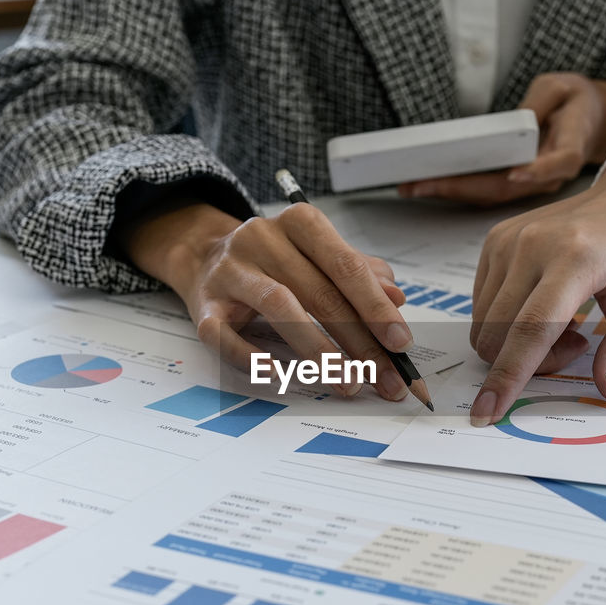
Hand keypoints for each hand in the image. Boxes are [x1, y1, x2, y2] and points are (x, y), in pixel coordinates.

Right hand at [112, 200, 414, 400]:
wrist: (204, 255)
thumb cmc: (275, 261)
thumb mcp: (319, 256)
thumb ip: (359, 273)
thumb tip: (396, 298)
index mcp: (300, 223)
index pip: (346, 266)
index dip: (376, 307)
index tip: (401, 343)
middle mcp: (263, 239)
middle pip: (319, 292)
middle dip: (359, 341)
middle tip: (384, 378)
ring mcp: (231, 270)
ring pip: (279, 307)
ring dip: (318, 349)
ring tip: (347, 381)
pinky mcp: (204, 304)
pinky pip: (225, 334)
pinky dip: (252, 357)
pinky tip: (281, 375)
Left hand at [396, 72, 605, 205]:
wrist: (592, 120)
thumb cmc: (575, 101)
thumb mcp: (562, 87)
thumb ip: (541, 102)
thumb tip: (517, 120)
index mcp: (569, 149)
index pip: (558, 163)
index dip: (537, 170)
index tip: (515, 172)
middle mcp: (548, 174)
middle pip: (505, 186)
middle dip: (460, 187)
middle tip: (420, 184)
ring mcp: (531, 183)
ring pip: (490, 194)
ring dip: (449, 192)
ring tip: (412, 187)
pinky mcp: (516, 183)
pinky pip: (485, 191)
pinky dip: (456, 188)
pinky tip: (428, 184)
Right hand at [467, 151, 605, 425]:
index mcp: (576, 257)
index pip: (530, 328)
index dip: (509, 376)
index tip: (488, 411)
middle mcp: (532, 244)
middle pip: (499, 333)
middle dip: (529, 361)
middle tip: (577, 344)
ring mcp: (508, 240)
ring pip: (485, 323)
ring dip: (518, 342)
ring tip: (566, 322)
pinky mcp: (495, 241)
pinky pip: (482, 304)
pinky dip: (508, 320)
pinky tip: (547, 305)